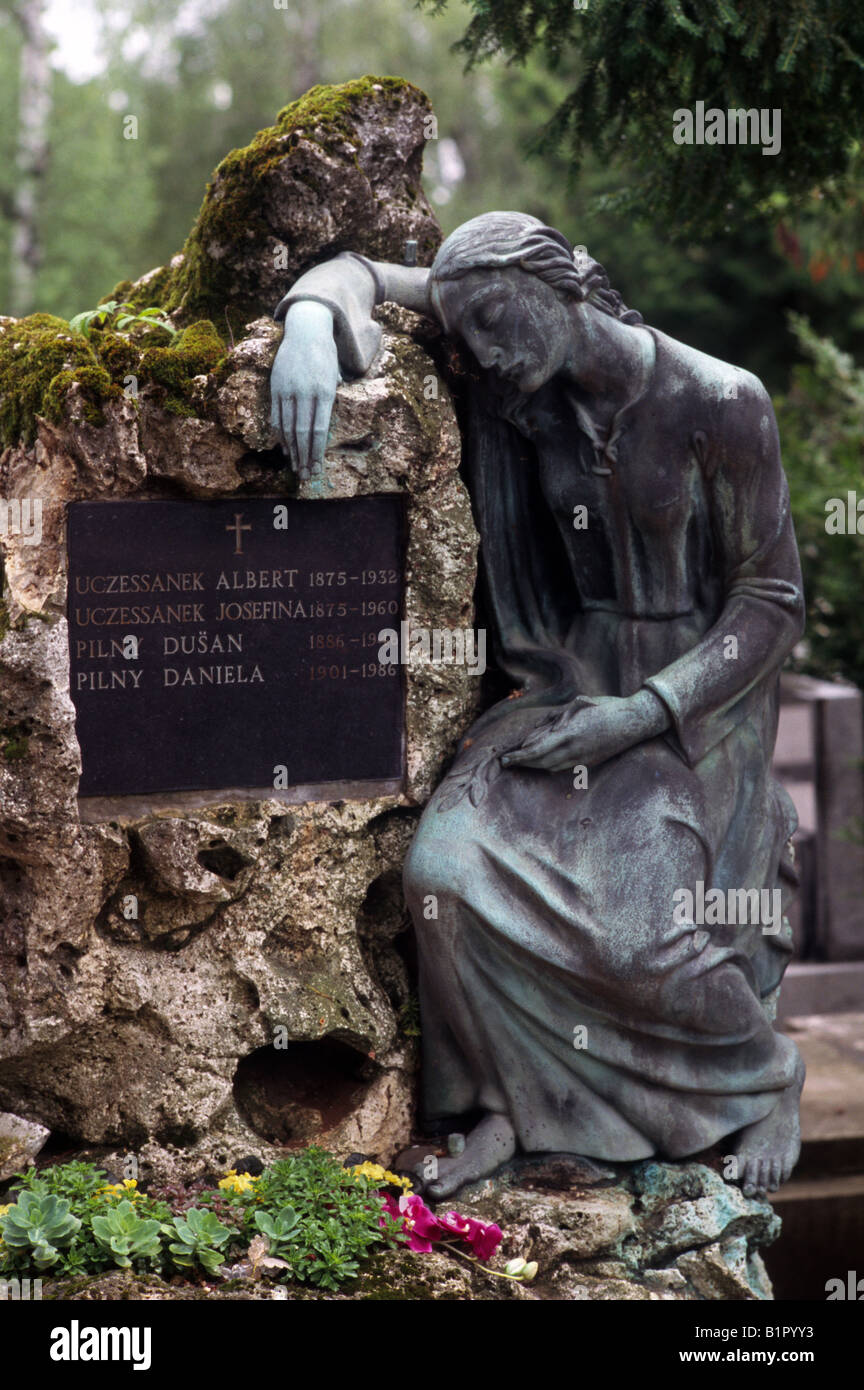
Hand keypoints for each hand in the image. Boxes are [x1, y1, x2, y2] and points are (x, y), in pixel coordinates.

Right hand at [269, 300, 339, 478]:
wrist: (306, 329)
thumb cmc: (325, 355)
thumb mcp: (335, 377)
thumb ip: (331, 400)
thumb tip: (326, 423)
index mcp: (324, 391)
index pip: (319, 430)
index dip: (317, 452)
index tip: (317, 469)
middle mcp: (305, 392)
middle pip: (302, 433)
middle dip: (304, 457)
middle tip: (306, 476)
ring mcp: (288, 390)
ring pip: (287, 427)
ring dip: (292, 451)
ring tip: (296, 467)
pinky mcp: (276, 387)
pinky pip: (276, 416)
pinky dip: (280, 435)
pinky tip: (285, 448)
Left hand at [500, 690, 668, 772]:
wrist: (634, 721)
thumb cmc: (606, 707)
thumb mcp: (580, 705)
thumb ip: (558, 717)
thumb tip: (540, 728)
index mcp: (570, 733)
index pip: (537, 750)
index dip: (520, 757)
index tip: (506, 759)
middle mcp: (575, 749)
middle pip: (541, 762)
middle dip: (523, 763)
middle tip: (508, 762)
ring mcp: (583, 758)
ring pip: (552, 767)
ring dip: (536, 766)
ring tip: (522, 762)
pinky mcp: (590, 762)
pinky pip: (564, 767)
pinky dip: (550, 765)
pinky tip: (544, 763)